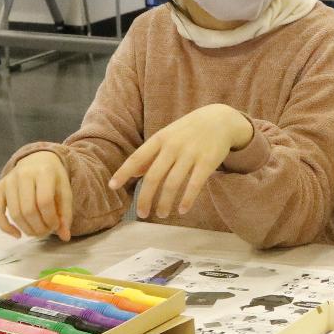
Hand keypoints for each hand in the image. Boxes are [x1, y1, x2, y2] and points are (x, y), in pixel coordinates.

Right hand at [0, 152, 72, 239]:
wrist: (37, 160)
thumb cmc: (53, 179)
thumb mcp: (65, 192)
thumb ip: (65, 213)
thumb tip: (65, 237)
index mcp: (44, 172)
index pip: (45, 201)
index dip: (51, 219)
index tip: (56, 226)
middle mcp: (23, 173)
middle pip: (29, 210)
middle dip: (39, 227)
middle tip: (46, 232)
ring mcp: (8, 180)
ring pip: (15, 213)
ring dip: (26, 229)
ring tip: (37, 232)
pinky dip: (5, 227)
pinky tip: (17, 235)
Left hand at [108, 103, 252, 219]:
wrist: (220, 119)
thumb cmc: (188, 131)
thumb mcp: (167, 136)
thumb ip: (151, 154)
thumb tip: (134, 173)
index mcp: (160, 139)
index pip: (137, 157)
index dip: (123, 172)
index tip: (112, 186)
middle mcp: (173, 146)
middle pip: (153, 177)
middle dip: (145, 198)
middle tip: (142, 214)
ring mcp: (191, 154)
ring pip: (173, 184)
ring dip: (165, 202)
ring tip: (161, 214)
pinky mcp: (208, 161)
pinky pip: (194, 184)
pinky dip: (187, 200)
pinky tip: (182, 210)